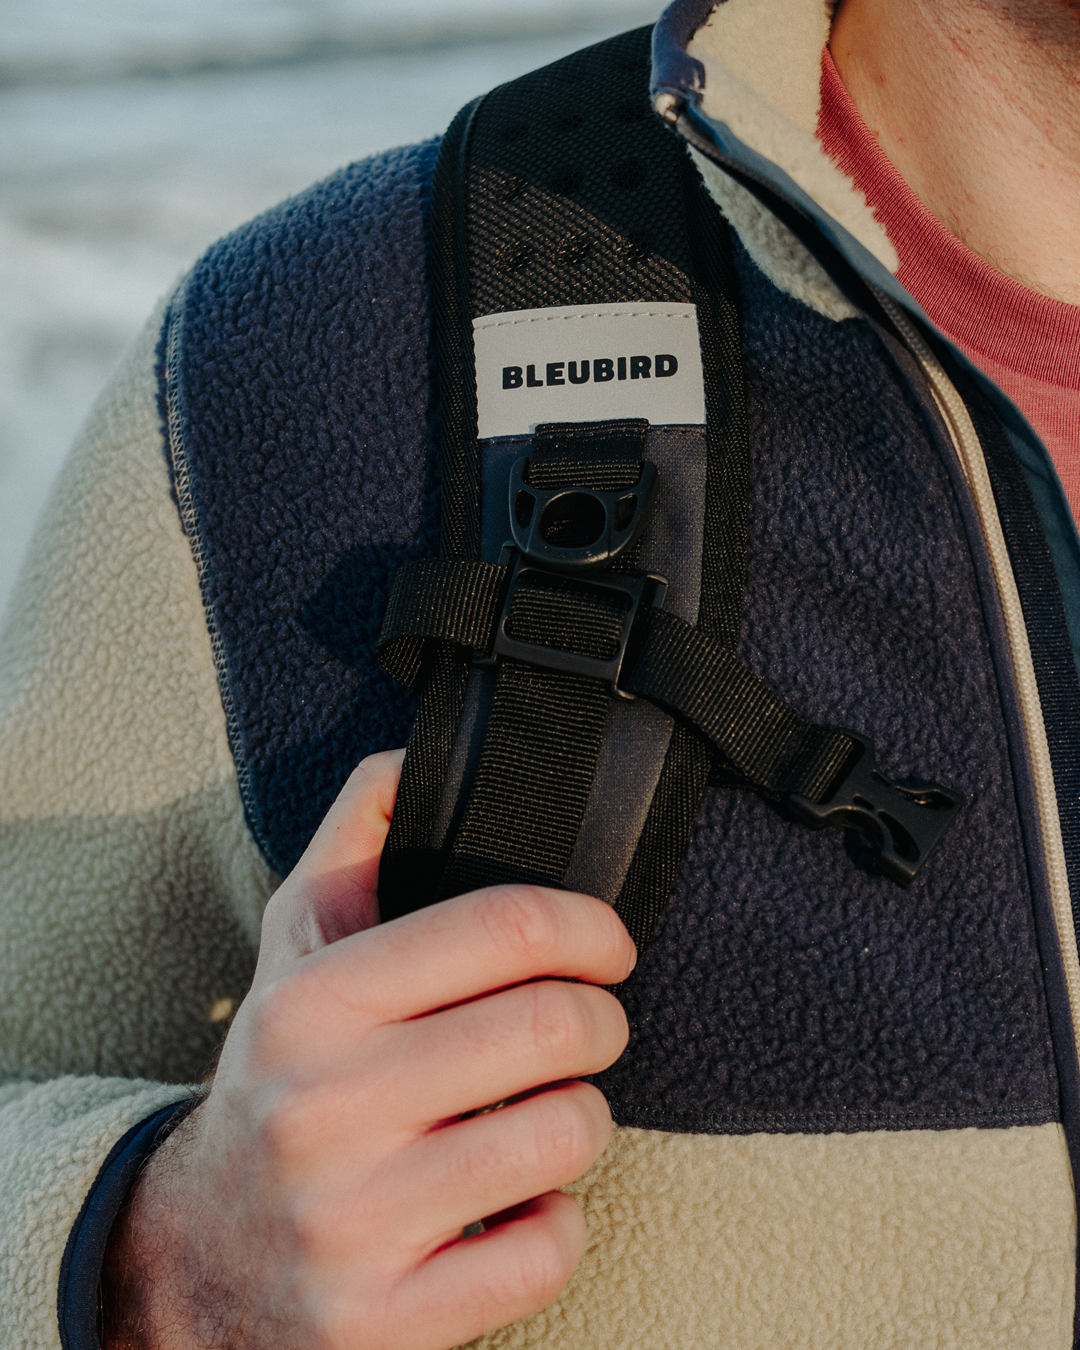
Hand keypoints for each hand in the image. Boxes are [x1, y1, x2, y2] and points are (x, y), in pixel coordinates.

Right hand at [101, 748, 634, 1348]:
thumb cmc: (277, 1076)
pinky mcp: (384, 1319)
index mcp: (313, 1002)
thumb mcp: (293, 944)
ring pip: (566, 1135)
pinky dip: (558, 1218)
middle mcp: (325, 1106)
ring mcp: (353, 1221)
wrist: (194, 1253)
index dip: (590, 926)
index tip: (607, 944)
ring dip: (584, 1116)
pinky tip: (519, 1198)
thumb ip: (358, 838)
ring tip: (549, 1108)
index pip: (504, 927)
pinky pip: (544, 1252)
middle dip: (602, 1020)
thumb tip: (421, 753)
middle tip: (589, 1026)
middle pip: (553, 1027)